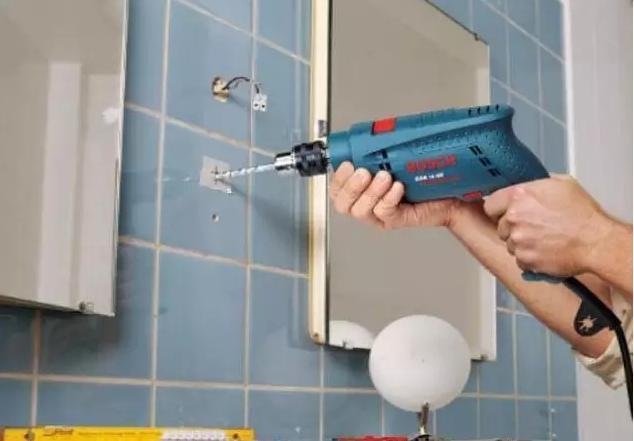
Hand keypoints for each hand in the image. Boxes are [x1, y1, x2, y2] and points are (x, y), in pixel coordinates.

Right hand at [329, 162, 460, 228]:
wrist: (452, 193)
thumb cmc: (425, 178)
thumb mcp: (397, 160)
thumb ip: (380, 151)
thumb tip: (372, 134)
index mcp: (361, 189)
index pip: (337, 189)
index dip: (338, 178)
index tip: (348, 163)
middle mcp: (368, 204)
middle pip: (343, 204)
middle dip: (350, 187)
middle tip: (363, 171)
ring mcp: (381, 215)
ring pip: (361, 210)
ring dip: (370, 192)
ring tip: (385, 176)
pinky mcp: (396, 221)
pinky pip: (384, 212)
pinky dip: (388, 198)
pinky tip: (397, 187)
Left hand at [483, 175, 612, 275]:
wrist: (595, 241)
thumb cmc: (583, 214)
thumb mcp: (562, 183)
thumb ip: (538, 183)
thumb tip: (530, 186)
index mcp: (519, 196)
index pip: (490, 205)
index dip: (498, 210)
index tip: (504, 213)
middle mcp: (514, 217)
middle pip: (500, 226)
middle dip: (513, 227)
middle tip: (533, 227)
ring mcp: (518, 239)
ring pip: (509, 243)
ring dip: (521, 243)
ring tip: (543, 240)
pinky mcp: (524, 258)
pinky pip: (519, 259)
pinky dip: (529, 258)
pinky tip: (545, 251)